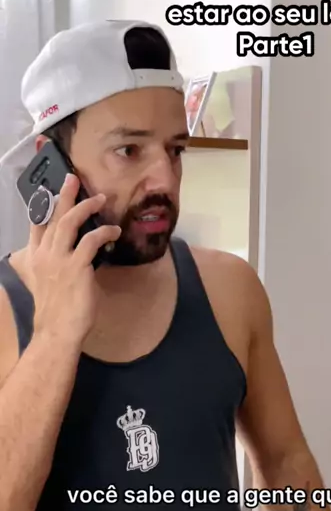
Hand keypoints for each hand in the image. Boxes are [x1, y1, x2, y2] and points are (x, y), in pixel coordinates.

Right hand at [26, 173, 120, 343]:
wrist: (57, 331)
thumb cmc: (56, 311)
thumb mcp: (47, 284)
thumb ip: (53, 266)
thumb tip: (71, 256)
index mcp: (35, 258)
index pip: (37, 225)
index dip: (44, 206)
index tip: (50, 192)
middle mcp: (44, 254)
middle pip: (53, 216)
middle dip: (65, 195)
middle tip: (73, 178)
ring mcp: (59, 259)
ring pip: (70, 221)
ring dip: (87, 207)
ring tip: (101, 199)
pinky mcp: (77, 266)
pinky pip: (91, 240)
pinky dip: (104, 232)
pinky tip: (114, 231)